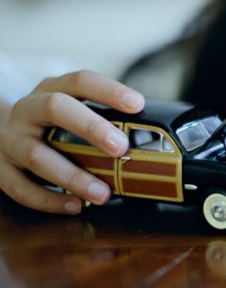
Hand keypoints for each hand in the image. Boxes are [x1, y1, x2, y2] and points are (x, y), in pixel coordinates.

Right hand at [0, 70, 143, 213]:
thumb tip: (149, 137)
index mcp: (52, 89)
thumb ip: (102, 117)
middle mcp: (27, 110)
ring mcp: (10, 140)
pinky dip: (50, 200)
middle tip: (121, 147)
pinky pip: (21, 188)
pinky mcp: (0, 170)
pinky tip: (76, 205)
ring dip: (73, 176)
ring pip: (38, 155)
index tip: (137, 104)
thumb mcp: (72, 108)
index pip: (80, 81)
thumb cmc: (51, 123)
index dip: (109, 90)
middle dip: (90, 127)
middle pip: (55, 108)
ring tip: (103, 193)